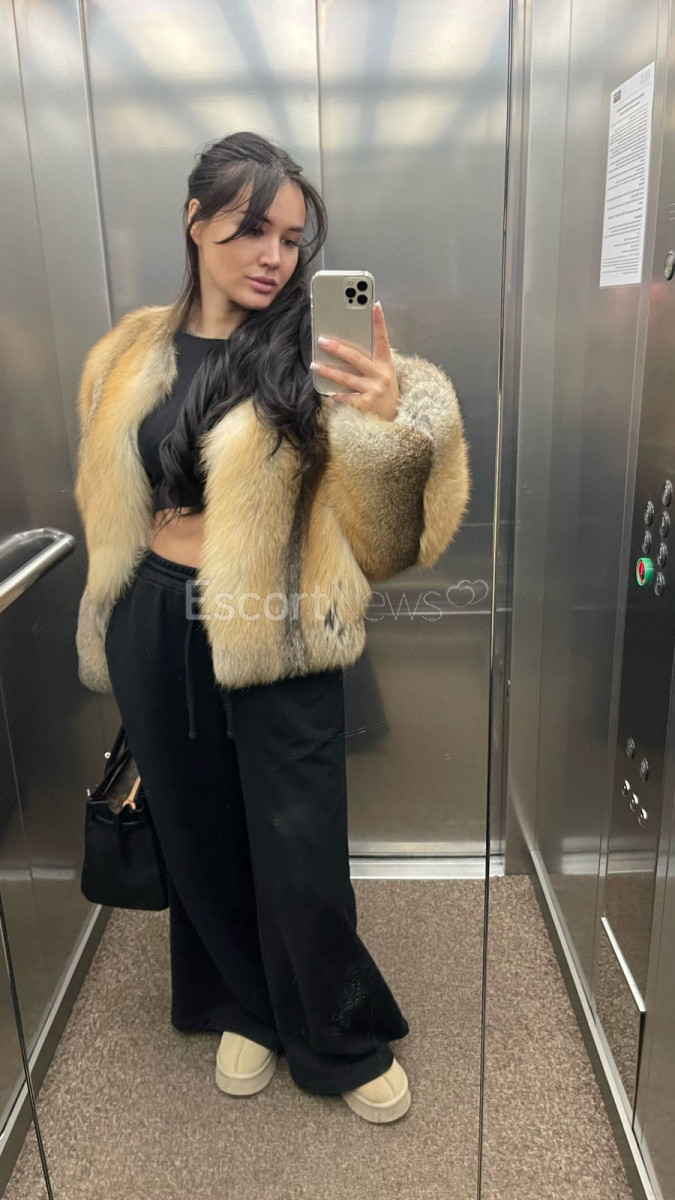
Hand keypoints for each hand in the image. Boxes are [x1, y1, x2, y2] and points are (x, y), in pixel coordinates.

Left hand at [310, 300, 399, 421]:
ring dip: (328, 371)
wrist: (396, 420)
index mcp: (386, 364)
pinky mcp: (366, 405)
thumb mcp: (384, 374)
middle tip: (322, 340)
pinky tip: (329, 392)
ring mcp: (374, 391)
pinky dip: (336, 395)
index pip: (382, 339)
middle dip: (337, 348)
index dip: (379, 322)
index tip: (374, 305)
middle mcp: (381, 375)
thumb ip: (371, 361)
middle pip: (356, 358)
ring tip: (314, 365)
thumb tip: (345, 348)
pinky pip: (346, 397)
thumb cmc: (385, 393)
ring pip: (346, 378)